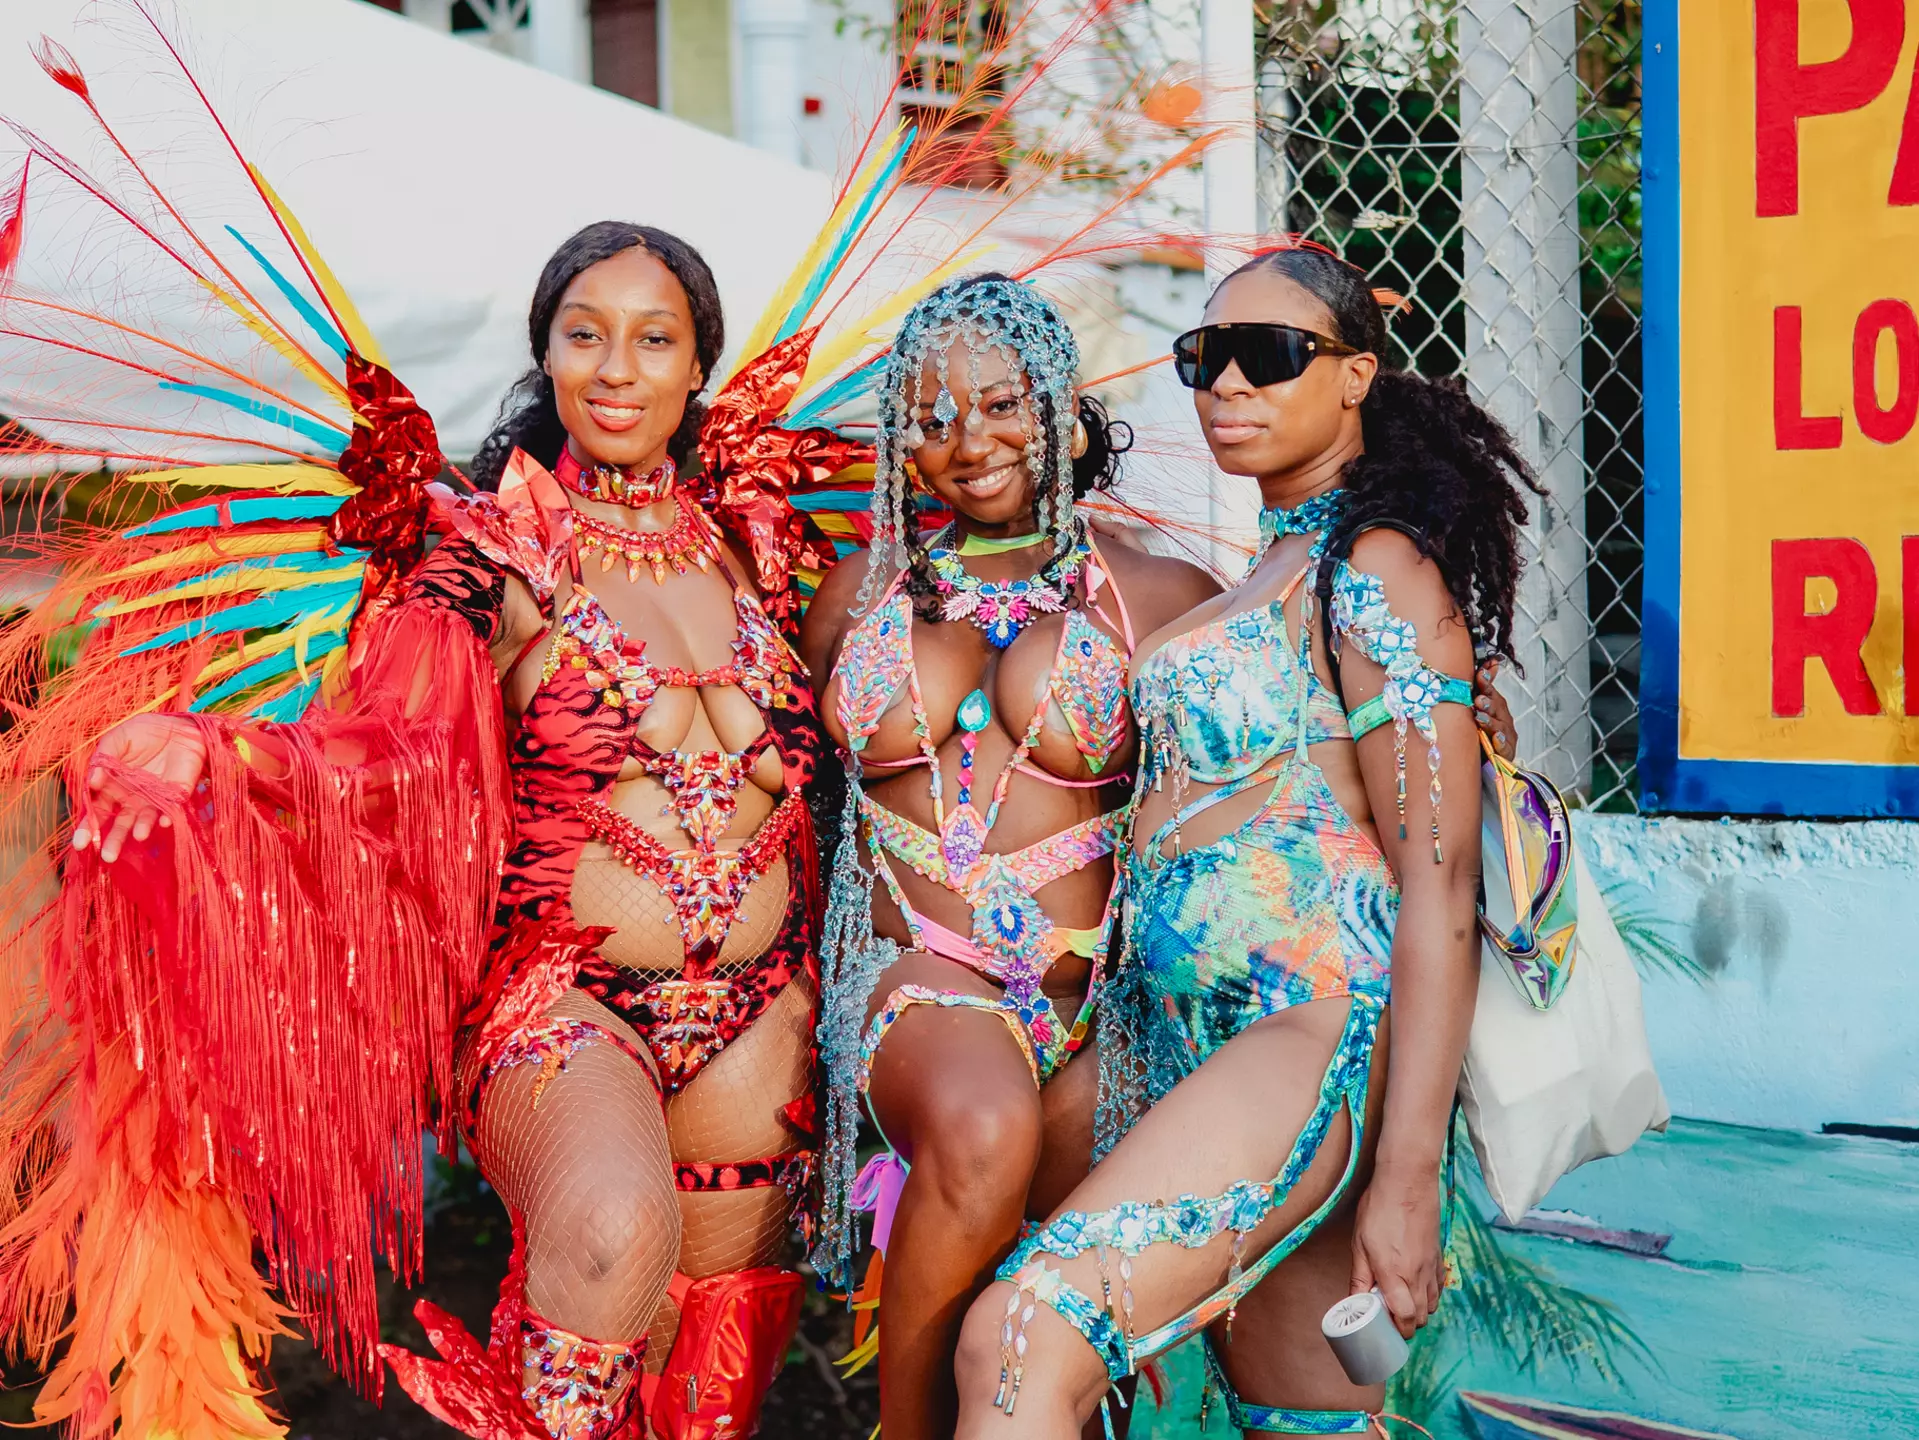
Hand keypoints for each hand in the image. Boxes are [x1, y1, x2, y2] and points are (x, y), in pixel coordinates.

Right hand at [71, 713, 208, 862]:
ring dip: (142, 828)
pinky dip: (168, 816)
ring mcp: (155, 799)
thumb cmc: (144, 732)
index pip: (96, 811)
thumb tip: (92, 779)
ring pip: (145, 820)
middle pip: (120, 824)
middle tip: (107, 856)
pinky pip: (172, 809)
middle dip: (113, 841)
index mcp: (112, 787)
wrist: (178, 726)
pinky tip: (164, 821)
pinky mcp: (177, 795)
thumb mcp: (118, 739)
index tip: (81, 842)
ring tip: (138, 835)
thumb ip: (103, 758)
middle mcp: (132, 798)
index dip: (88, 828)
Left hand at [1349, 1166, 1443, 1337]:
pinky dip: (1429, 1295)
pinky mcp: (1439, 1257)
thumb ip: (1360, 1276)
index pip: (1404, 1319)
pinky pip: (1439, 1288)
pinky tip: (1416, 1286)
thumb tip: (1354, 1300)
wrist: (1407, 1182)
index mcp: (1394, 1275)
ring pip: (1431, 1305)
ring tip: (1400, 1301)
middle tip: (1388, 1317)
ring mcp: (1431, 1267)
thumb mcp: (1360, 1243)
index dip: (1396, 1330)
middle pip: (1420, 1318)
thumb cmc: (1379, 1209)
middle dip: (1406, 1324)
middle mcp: (1417, 1276)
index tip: (1384, 1330)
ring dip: (1418, 1311)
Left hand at [1473, 660, 1514, 758]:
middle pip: (1497, 708)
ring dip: (1490, 721)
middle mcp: (1503, 718)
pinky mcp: (1506, 751)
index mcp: (1495, 706)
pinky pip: (1504, 747)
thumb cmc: (1484, 730)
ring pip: (1499, 726)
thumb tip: (1489, 663)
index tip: (1481, 674)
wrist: (1492, 758)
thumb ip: (1482, 688)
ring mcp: (1506, 735)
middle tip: (1478, 699)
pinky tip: (1496, 738)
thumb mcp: (1481, 708)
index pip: (1490, 691)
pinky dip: (1500, 742)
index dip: (1486, 683)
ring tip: (1481, 718)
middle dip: (1488, 702)